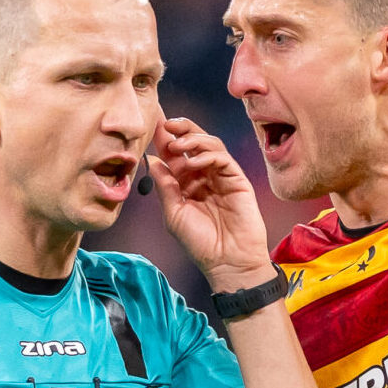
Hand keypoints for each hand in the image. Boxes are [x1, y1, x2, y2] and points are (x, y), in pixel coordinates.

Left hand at [150, 117, 275, 291]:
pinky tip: (193, 162)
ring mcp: (221, 176)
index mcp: (186, 183)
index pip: (175, 154)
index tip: (153, 125)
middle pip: (193, 142)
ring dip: (192, 139)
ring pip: (210, 144)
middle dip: (180, 129)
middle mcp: (203, 176)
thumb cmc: (200, 243)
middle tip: (167, 125)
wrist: (227, 262)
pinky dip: (207, 154)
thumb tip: (151, 159)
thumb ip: (164, 185)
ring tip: (177, 145)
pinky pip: (223, 157)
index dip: (164, 139)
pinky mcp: (237, 179)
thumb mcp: (174, 213)